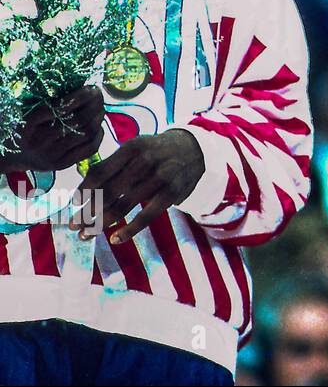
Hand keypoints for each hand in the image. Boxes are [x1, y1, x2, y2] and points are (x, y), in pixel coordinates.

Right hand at [2, 86, 103, 173]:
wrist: (16, 156)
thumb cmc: (26, 128)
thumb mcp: (28, 112)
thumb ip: (49, 102)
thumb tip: (81, 87)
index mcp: (28, 124)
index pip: (59, 108)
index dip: (80, 97)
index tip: (90, 88)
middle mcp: (39, 141)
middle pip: (77, 121)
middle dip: (94, 105)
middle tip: (98, 95)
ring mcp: (52, 155)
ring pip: (86, 133)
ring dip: (98, 117)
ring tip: (100, 108)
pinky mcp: (63, 164)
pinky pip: (89, 148)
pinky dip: (99, 134)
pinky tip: (98, 125)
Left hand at [72, 129, 204, 243]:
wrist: (195, 149)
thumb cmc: (156, 151)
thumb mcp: (136, 148)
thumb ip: (113, 165)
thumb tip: (84, 192)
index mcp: (131, 148)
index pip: (100, 172)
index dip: (84, 190)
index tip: (73, 204)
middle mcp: (145, 161)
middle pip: (108, 192)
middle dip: (87, 211)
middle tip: (74, 226)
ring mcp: (160, 177)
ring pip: (123, 206)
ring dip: (101, 223)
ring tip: (86, 235)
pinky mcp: (172, 193)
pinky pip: (147, 216)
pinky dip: (129, 230)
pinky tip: (115, 239)